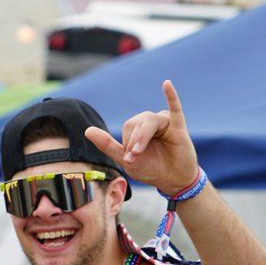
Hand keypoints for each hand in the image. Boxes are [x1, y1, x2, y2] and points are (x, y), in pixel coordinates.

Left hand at [85, 80, 199, 195]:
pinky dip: (171, 96)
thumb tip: (87, 130)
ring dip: (142, 137)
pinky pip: (175, 108)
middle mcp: (152, 123)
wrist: (172, 180)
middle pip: (138, 122)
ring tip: (139, 152)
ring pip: (150, 120)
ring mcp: (166, 123)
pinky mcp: (179, 127)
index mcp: (139, 129)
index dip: (126, 143)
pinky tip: (166, 84)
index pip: (128, 126)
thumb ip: (107, 144)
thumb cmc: (150, 169)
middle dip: (134, 141)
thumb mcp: (125, 160)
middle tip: (137, 156)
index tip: (130, 158)